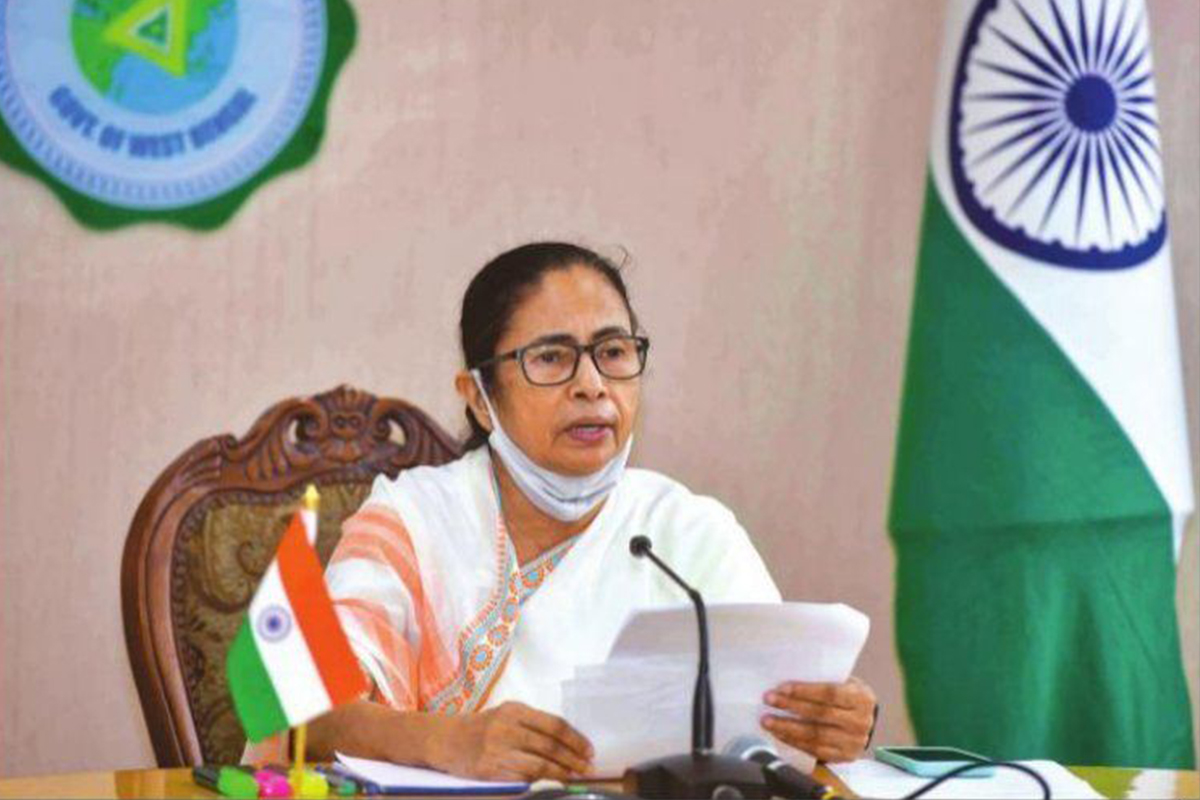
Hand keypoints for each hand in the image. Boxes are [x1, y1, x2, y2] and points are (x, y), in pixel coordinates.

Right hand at [425, 701, 594, 780]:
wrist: (445, 739)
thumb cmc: (482, 727)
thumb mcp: (506, 715)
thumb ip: (533, 724)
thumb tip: (568, 742)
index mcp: (514, 710)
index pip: (554, 724)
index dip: (575, 739)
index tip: (589, 750)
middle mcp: (506, 728)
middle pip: (550, 745)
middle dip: (573, 758)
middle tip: (588, 767)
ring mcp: (497, 750)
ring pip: (539, 764)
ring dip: (561, 772)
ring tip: (574, 776)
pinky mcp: (489, 770)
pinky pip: (522, 777)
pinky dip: (542, 781)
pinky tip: (553, 783)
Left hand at [760, 676, 876, 762]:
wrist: (864, 721)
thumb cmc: (846, 696)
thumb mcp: (843, 683)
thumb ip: (822, 681)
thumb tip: (785, 683)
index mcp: (861, 698)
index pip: (830, 693)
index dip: (804, 691)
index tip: (781, 687)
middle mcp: (860, 722)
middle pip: (820, 714)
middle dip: (791, 706)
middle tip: (769, 699)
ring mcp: (853, 742)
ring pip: (816, 736)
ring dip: (787, 728)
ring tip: (767, 721)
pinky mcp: (844, 757)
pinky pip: (815, 751)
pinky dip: (794, 742)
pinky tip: (779, 734)